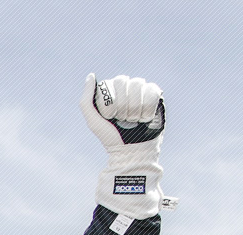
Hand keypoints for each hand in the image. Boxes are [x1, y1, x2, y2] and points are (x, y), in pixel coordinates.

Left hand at [79, 73, 166, 220]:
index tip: (111, 116)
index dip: (111, 101)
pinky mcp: (156, 97)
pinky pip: (153, 90)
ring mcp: (141, 92)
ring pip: (138, 83)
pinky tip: (144, 118)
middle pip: (124, 80)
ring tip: (133, 121)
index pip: (111, 82)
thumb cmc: (110, 137)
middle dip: (122, 103)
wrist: (131, 151)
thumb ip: (86, 100)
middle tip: (122, 119)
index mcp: (111, 92)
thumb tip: (91, 76)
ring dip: (134, 106)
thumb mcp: (93, 121)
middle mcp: (126, 89)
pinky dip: (147, 106)